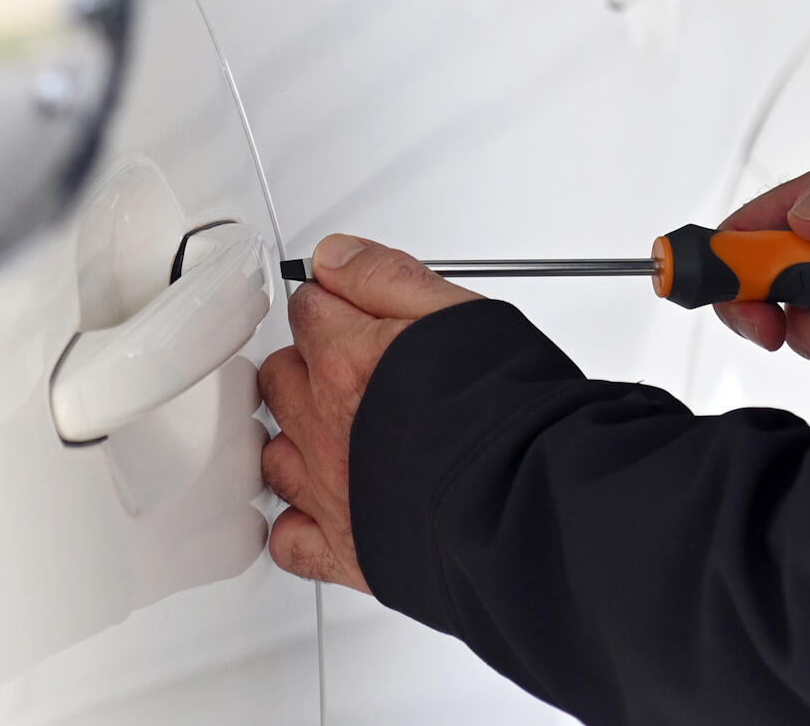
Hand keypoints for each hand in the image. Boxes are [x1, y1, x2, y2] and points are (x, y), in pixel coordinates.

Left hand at [257, 234, 478, 590]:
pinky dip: (296, 523)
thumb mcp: (460, 311)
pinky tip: (318, 508)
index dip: (333, 305)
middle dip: (308, 365)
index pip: (308, 310)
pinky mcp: (344, 552)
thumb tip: (333, 258)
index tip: (350, 311)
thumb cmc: (512, 411)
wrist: (535, 503)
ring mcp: (330, 492)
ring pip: (273, 454)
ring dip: (294, 437)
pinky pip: (288, 540)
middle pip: (280, 377)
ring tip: (331, 433)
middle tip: (348, 367)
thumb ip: (386, 277)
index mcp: (347, 360)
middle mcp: (325, 426)